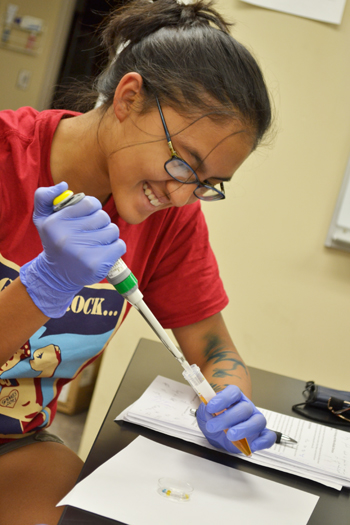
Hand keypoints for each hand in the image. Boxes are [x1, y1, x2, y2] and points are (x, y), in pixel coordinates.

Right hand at [20, 182, 125, 317]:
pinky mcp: (96, 266)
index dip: (93, 208)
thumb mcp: (42, 218)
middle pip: (104, 217)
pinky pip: (120, 246)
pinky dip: (116, 248)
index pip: (90, 203)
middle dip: (101, 223)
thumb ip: (44, 196)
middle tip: (91, 232)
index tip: (88, 216)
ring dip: (109, 236)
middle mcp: (67, 237)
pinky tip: (104, 252)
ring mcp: (82, 253)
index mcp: (55, 223)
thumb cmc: (54, 242)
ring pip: (113, 231)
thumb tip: (64, 185)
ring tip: (97, 243)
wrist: (56, 275)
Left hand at [196, 385, 275, 453]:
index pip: (234, 392)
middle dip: (228, 418)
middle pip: (245, 408)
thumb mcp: (205, 414)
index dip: (223, 398)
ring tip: (230, 436)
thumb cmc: (213, 420)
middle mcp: (247, 407)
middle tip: (213, 426)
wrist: (217, 434)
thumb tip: (208, 411)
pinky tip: (252, 445)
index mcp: (234, 398)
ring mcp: (255, 420)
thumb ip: (205, 410)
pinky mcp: (260, 435)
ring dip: (245, 429)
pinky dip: (263, 441)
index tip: (210, 407)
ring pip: (258, 421)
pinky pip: (268, 436)